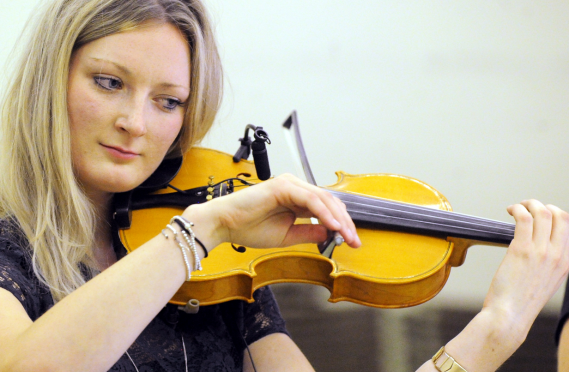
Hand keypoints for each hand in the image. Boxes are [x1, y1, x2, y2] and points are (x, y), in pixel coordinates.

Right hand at [183, 173, 360, 249]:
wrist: (224, 224)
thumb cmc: (249, 228)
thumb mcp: (287, 236)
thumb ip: (309, 232)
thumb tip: (330, 233)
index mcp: (296, 198)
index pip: (327, 208)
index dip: (342, 224)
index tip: (352, 241)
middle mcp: (295, 187)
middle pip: (330, 201)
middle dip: (345, 222)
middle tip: (355, 240)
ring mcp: (289, 184)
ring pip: (323, 198)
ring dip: (338, 218)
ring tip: (347, 235)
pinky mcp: (282, 186)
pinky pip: (310, 199)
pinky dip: (323, 212)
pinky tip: (333, 226)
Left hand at [482, 199, 568, 339]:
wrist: (510, 315)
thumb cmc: (520, 301)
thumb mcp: (545, 282)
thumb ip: (547, 264)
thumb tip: (538, 249)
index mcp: (566, 263)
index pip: (568, 228)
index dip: (554, 216)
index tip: (539, 215)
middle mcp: (558, 255)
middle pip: (560, 216)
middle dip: (543, 205)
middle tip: (528, 207)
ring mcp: (541, 252)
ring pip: (542, 213)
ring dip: (529, 203)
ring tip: (516, 207)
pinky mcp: (521, 250)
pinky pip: (523, 218)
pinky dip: (517, 209)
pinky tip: (509, 211)